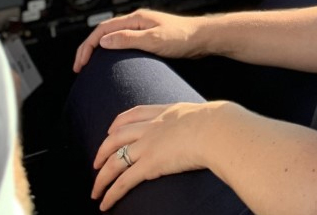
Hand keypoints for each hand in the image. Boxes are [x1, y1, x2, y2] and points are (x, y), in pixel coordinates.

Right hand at [73, 9, 207, 71]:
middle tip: (80, 67)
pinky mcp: (149, 38)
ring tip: (90, 67)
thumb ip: (128, 40)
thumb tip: (102, 41)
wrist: (204, 38)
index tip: (80, 64)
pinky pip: (124, 44)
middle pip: (104, 32)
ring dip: (99, 50)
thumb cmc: (183, 38)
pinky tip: (112, 65)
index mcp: (135, 19)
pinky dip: (112, 53)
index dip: (87, 46)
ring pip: (113, 38)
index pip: (102, 29)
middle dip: (89, 48)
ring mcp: (143, 30)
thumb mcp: (154, 40)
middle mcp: (137, 22)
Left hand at [91, 102, 223, 210]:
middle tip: (96, 163)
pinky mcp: (150, 164)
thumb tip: (212, 124)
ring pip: (114, 161)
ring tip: (95, 191)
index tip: (111, 130)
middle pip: (117, 136)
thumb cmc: (220, 124)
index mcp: (165, 112)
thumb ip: (198, 120)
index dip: (118, 123)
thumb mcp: (204, 114)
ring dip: (101, 177)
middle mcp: (152, 127)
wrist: (218, 130)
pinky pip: (123, 181)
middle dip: (102, 151)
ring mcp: (148, 145)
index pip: (134, 114)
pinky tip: (105, 203)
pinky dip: (111, 193)